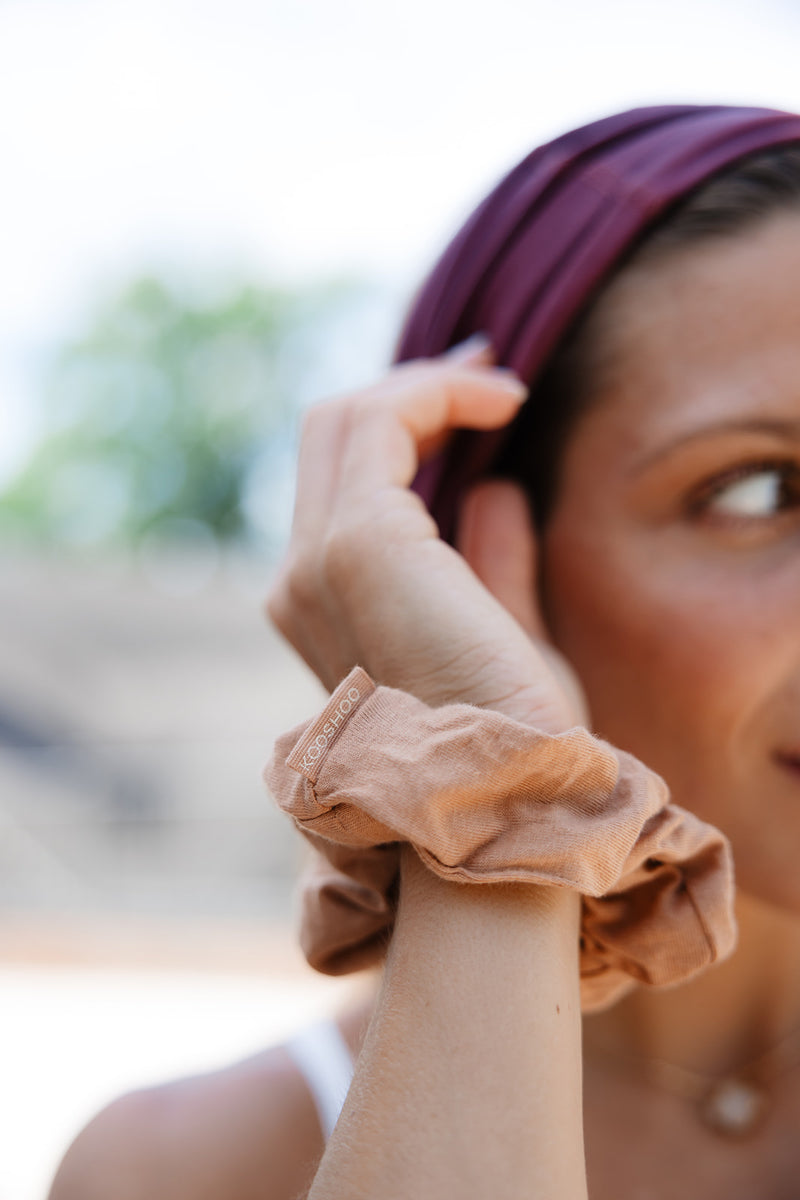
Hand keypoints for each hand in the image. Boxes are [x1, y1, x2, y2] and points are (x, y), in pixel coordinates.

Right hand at [266, 340, 586, 732]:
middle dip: (411, 390)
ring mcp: (317, 562)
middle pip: (330, 436)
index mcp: (323, 606)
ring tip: (500, 387)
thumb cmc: (518, 738)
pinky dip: (438, 396)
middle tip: (489, 375)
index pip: (341, 483)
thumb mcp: (507, 638)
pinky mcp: (357, 546)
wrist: (511, 799)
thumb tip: (495, 491)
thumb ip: (490, 563)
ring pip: (345, 418)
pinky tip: (503, 405)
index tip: (480, 403)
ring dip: (424, 386)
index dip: (406, 425)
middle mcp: (300, 580)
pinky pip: (382, 424)